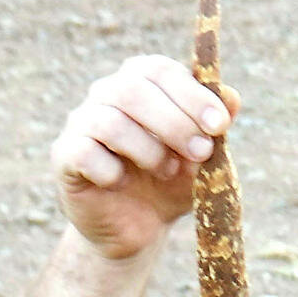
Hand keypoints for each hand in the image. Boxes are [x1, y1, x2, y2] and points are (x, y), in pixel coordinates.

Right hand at [49, 54, 241, 261]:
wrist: (140, 228)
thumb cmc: (171, 182)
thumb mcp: (203, 158)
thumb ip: (216, 127)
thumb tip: (232, 96)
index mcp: (141, 82)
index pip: (159, 69)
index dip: (191, 94)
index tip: (220, 126)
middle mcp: (106, 93)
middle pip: (132, 87)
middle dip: (174, 122)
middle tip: (201, 152)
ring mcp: (82, 122)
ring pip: (110, 121)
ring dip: (149, 150)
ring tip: (166, 172)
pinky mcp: (65, 156)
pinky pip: (85, 153)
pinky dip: (111, 171)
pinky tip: (122, 183)